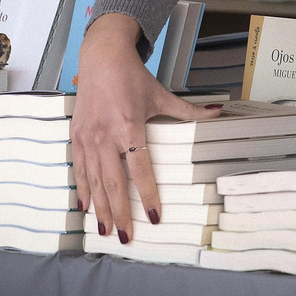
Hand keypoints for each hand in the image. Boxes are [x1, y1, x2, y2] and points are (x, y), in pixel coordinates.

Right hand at [70, 13, 221, 243]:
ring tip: (105, 231)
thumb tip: (219, 112)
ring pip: (94, 181)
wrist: (101, 57)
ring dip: (100, 208)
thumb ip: (188, 111)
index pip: (140, 169)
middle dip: (120, 213)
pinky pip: (79, 168)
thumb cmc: (132, 77)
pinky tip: (86, 208)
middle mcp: (106, 136)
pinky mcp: (76, 136)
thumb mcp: (161, 95)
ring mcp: (88, 137)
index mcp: (129, 127)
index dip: (148, 195)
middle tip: (126, 237)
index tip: (155, 217)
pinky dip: (82, 190)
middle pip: (114, 183)